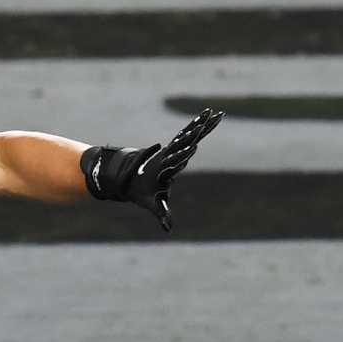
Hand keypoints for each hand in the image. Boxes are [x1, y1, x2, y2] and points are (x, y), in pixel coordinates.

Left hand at [81, 108, 222, 233]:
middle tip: (208, 122)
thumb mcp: (152, 204)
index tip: (194, 147)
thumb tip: (168, 229)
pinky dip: (199, 124)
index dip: (184, 155)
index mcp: (165, 168)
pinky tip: (207, 114)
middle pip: (185, 142)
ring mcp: (171, 148)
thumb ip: (162, 215)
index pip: (176, 161)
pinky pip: (188, 132)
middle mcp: (168, 155)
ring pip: (189, 133)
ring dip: (202, 123)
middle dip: (197, 132)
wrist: (128, 178)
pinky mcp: (173, 145)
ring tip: (213, 112)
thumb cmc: (143, 193)